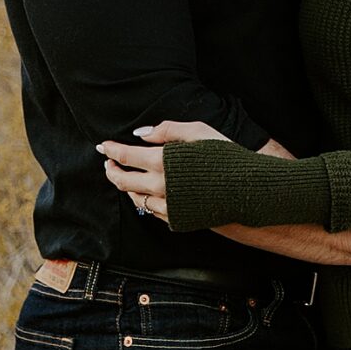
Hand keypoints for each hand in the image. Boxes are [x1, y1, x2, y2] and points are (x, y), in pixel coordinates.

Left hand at [97, 119, 229, 225]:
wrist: (247, 190)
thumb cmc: (225, 156)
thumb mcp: (199, 131)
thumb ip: (167, 130)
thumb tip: (141, 134)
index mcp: (164, 161)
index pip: (126, 156)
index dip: (111, 150)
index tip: (103, 146)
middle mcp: (161, 186)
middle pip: (123, 180)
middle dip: (111, 170)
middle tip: (108, 163)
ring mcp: (167, 206)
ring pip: (135, 198)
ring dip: (125, 186)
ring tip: (124, 176)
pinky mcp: (176, 219)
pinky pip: (151, 211)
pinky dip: (143, 200)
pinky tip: (145, 192)